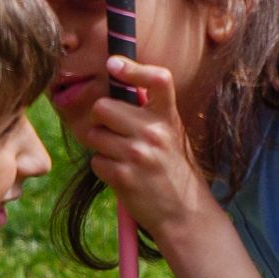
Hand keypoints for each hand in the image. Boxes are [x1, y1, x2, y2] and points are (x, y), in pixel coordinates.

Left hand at [82, 55, 220, 241]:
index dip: (133, 67)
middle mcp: (154, 132)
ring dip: (101, 146)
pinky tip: (122, 175)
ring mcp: (138, 154)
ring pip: (94, 135)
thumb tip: (120, 83)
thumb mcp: (171, 134)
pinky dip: (103, 168)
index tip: (113, 64)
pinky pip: (95, 161)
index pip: (157, 79)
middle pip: (103, 107)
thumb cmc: (172, 170)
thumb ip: (150, 112)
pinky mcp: (124, 177)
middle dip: (101, 120)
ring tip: (121, 158)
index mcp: (168, 117)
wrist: (184, 213)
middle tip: (114, 133)